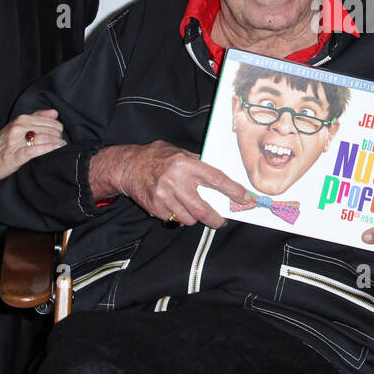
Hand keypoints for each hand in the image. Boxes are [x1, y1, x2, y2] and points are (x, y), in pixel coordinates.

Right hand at [0, 109, 65, 181]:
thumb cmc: (0, 144)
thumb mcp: (17, 126)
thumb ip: (36, 118)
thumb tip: (54, 113)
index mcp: (22, 119)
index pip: (53, 123)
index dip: (59, 132)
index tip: (59, 139)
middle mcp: (19, 127)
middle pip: (51, 131)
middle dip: (60, 139)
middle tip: (61, 147)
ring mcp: (15, 142)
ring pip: (45, 139)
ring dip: (57, 145)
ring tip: (61, 151)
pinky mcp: (13, 156)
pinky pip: (35, 151)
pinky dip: (47, 150)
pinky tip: (54, 152)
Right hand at [90, 141, 248, 228]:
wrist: (127, 166)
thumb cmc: (156, 157)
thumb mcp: (179, 152)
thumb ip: (198, 162)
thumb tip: (221, 176)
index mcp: (185, 164)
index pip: (216, 179)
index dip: (234, 191)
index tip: (246, 198)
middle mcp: (175, 181)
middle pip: (203, 209)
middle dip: (216, 219)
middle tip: (221, 220)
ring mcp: (163, 196)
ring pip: (189, 219)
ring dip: (195, 217)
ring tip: (192, 208)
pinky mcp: (155, 208)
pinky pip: (174, 220)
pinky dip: (179, 217)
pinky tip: (175, 206)